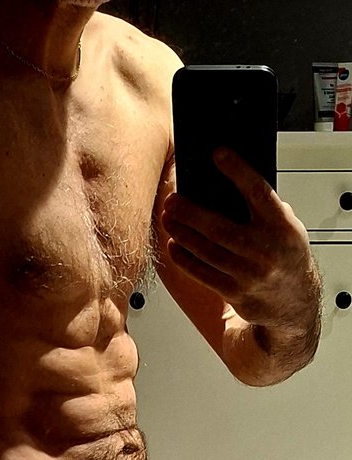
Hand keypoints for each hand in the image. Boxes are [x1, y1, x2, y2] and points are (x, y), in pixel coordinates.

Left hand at [162, 148, 317, 331]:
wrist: (294, 302)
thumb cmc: (286, 257)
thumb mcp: (287, 227)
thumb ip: (264, 208)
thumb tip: (225, 187)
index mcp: (282, 226)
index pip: (258, 192)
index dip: (238, 171)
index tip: (218, 154)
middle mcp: (265, 250)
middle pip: (220, 227)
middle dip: (191, 212)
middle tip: (172, 200)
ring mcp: (249, 274)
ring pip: (206, 251)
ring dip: (182, 233)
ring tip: (167, 218)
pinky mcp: (234, 292)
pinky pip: (202, 274)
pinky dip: (184, 258)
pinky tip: (174, 245)